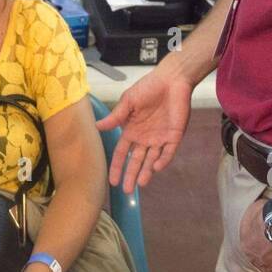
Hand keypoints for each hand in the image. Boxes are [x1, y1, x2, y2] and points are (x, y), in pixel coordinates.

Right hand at [96, 60, 192, 192]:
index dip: (117, 166)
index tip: (112, 181)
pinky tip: (156, 167)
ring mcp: (160, 138)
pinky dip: (163, 160)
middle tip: (127, 191)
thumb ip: (116, 117)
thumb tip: (97, 127)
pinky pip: (168, 152)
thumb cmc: (148, 87)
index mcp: (132, 130)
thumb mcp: (128, 101)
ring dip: (146, 172)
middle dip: (131, 175)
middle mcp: (145, 138)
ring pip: (152, 160)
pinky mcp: (174, 136)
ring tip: (140, 183)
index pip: (122, 153)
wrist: (171, 80)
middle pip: (136, 161)